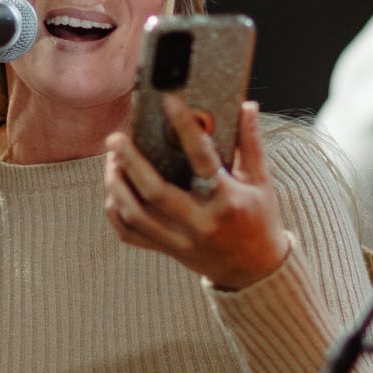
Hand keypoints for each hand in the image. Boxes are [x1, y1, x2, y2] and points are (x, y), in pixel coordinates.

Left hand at [105, 98, 289, 289]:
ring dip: (116, 186)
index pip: (202, 158)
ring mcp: (182, 240)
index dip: (185, 126)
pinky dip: (116, 213)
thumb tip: (247, 105)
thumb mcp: (261, 182)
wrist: (256, 271)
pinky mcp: (168, 251)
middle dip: (131, 162)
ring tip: (111, 161)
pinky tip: (114, 191)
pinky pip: (130, 235)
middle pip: (155, 192)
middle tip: (115, 138)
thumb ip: (251, 144)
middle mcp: (202, 222)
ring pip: (135, 215)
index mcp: (227, 201)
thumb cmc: (260, 220)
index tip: (168, 100)